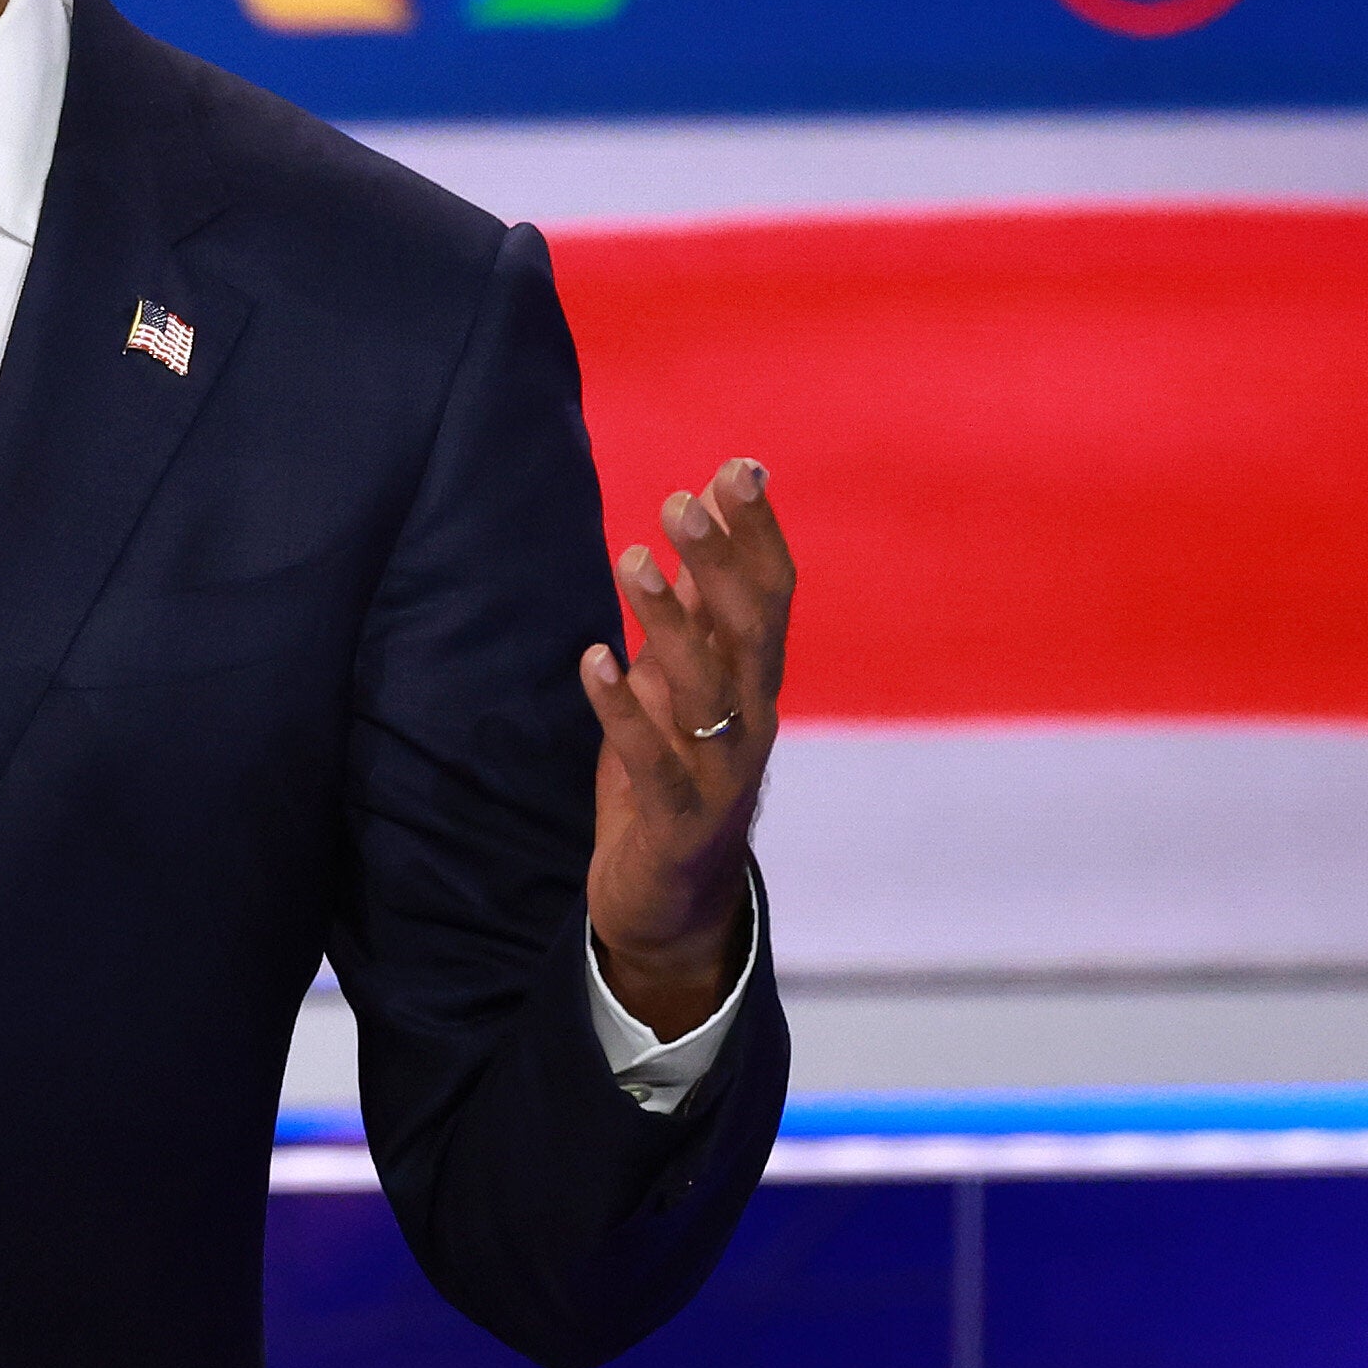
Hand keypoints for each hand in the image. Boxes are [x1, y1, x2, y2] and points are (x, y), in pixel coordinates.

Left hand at [578, 457, 793, 1040]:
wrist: (672, 900)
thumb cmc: (674, 772)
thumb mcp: (684, 679)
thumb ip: (700, 603)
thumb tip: (707, 504)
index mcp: (757, 681)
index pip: (774, 595)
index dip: (759, 533)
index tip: (737, 467)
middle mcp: (753, 719)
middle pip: (751, 630)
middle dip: (722, 561)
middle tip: (681, 500)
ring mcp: (720, 772)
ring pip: (707, 688)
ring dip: (670, 621)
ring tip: (632, 560)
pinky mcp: (677, 818)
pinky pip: (653, 760)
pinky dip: (623, 710)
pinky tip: (593, 659)